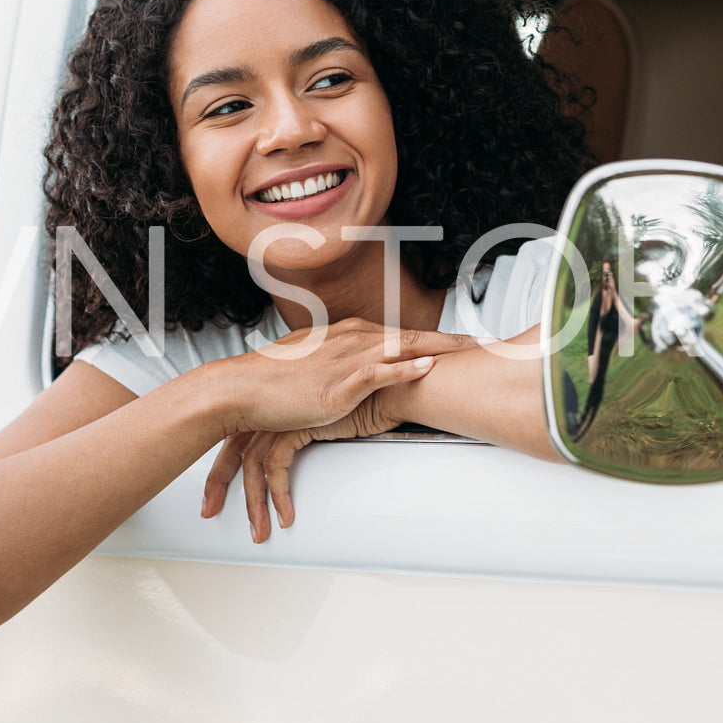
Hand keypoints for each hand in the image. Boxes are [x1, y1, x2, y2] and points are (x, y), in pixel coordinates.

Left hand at [202, 382, 412, 542]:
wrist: (390, 383)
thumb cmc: (367, 396)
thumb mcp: (330, 412)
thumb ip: (311, 423)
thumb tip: (301, 445)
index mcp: (274, 398)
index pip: (236, 432)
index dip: (222, 462)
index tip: (215, 488)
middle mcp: (272, 405)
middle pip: (233, 446)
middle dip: (218, 480)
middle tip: (210, 509)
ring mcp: (281, 414)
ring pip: (251, 463)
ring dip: (253, 502)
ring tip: (260, 530)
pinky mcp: (296, 426)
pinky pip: (276, 469)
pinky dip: (278, 495)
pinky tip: (286, 515)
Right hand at [211, 318, 477, 437]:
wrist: (240, 388)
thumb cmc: (271, 381)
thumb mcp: (312, 367)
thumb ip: (338, 366)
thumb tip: (357, 376)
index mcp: (345, 335)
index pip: (400, 334)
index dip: (434, 338)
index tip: (460, 341)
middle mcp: (350, 340)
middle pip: (411, 337)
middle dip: (448, 340)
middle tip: (481, 342)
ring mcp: (344, 359)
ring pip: (401, 349)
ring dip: (438, 350)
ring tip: (469, 351)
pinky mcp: (336, 383)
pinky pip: (377, 373)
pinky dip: (403, 370)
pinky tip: (425, 368)